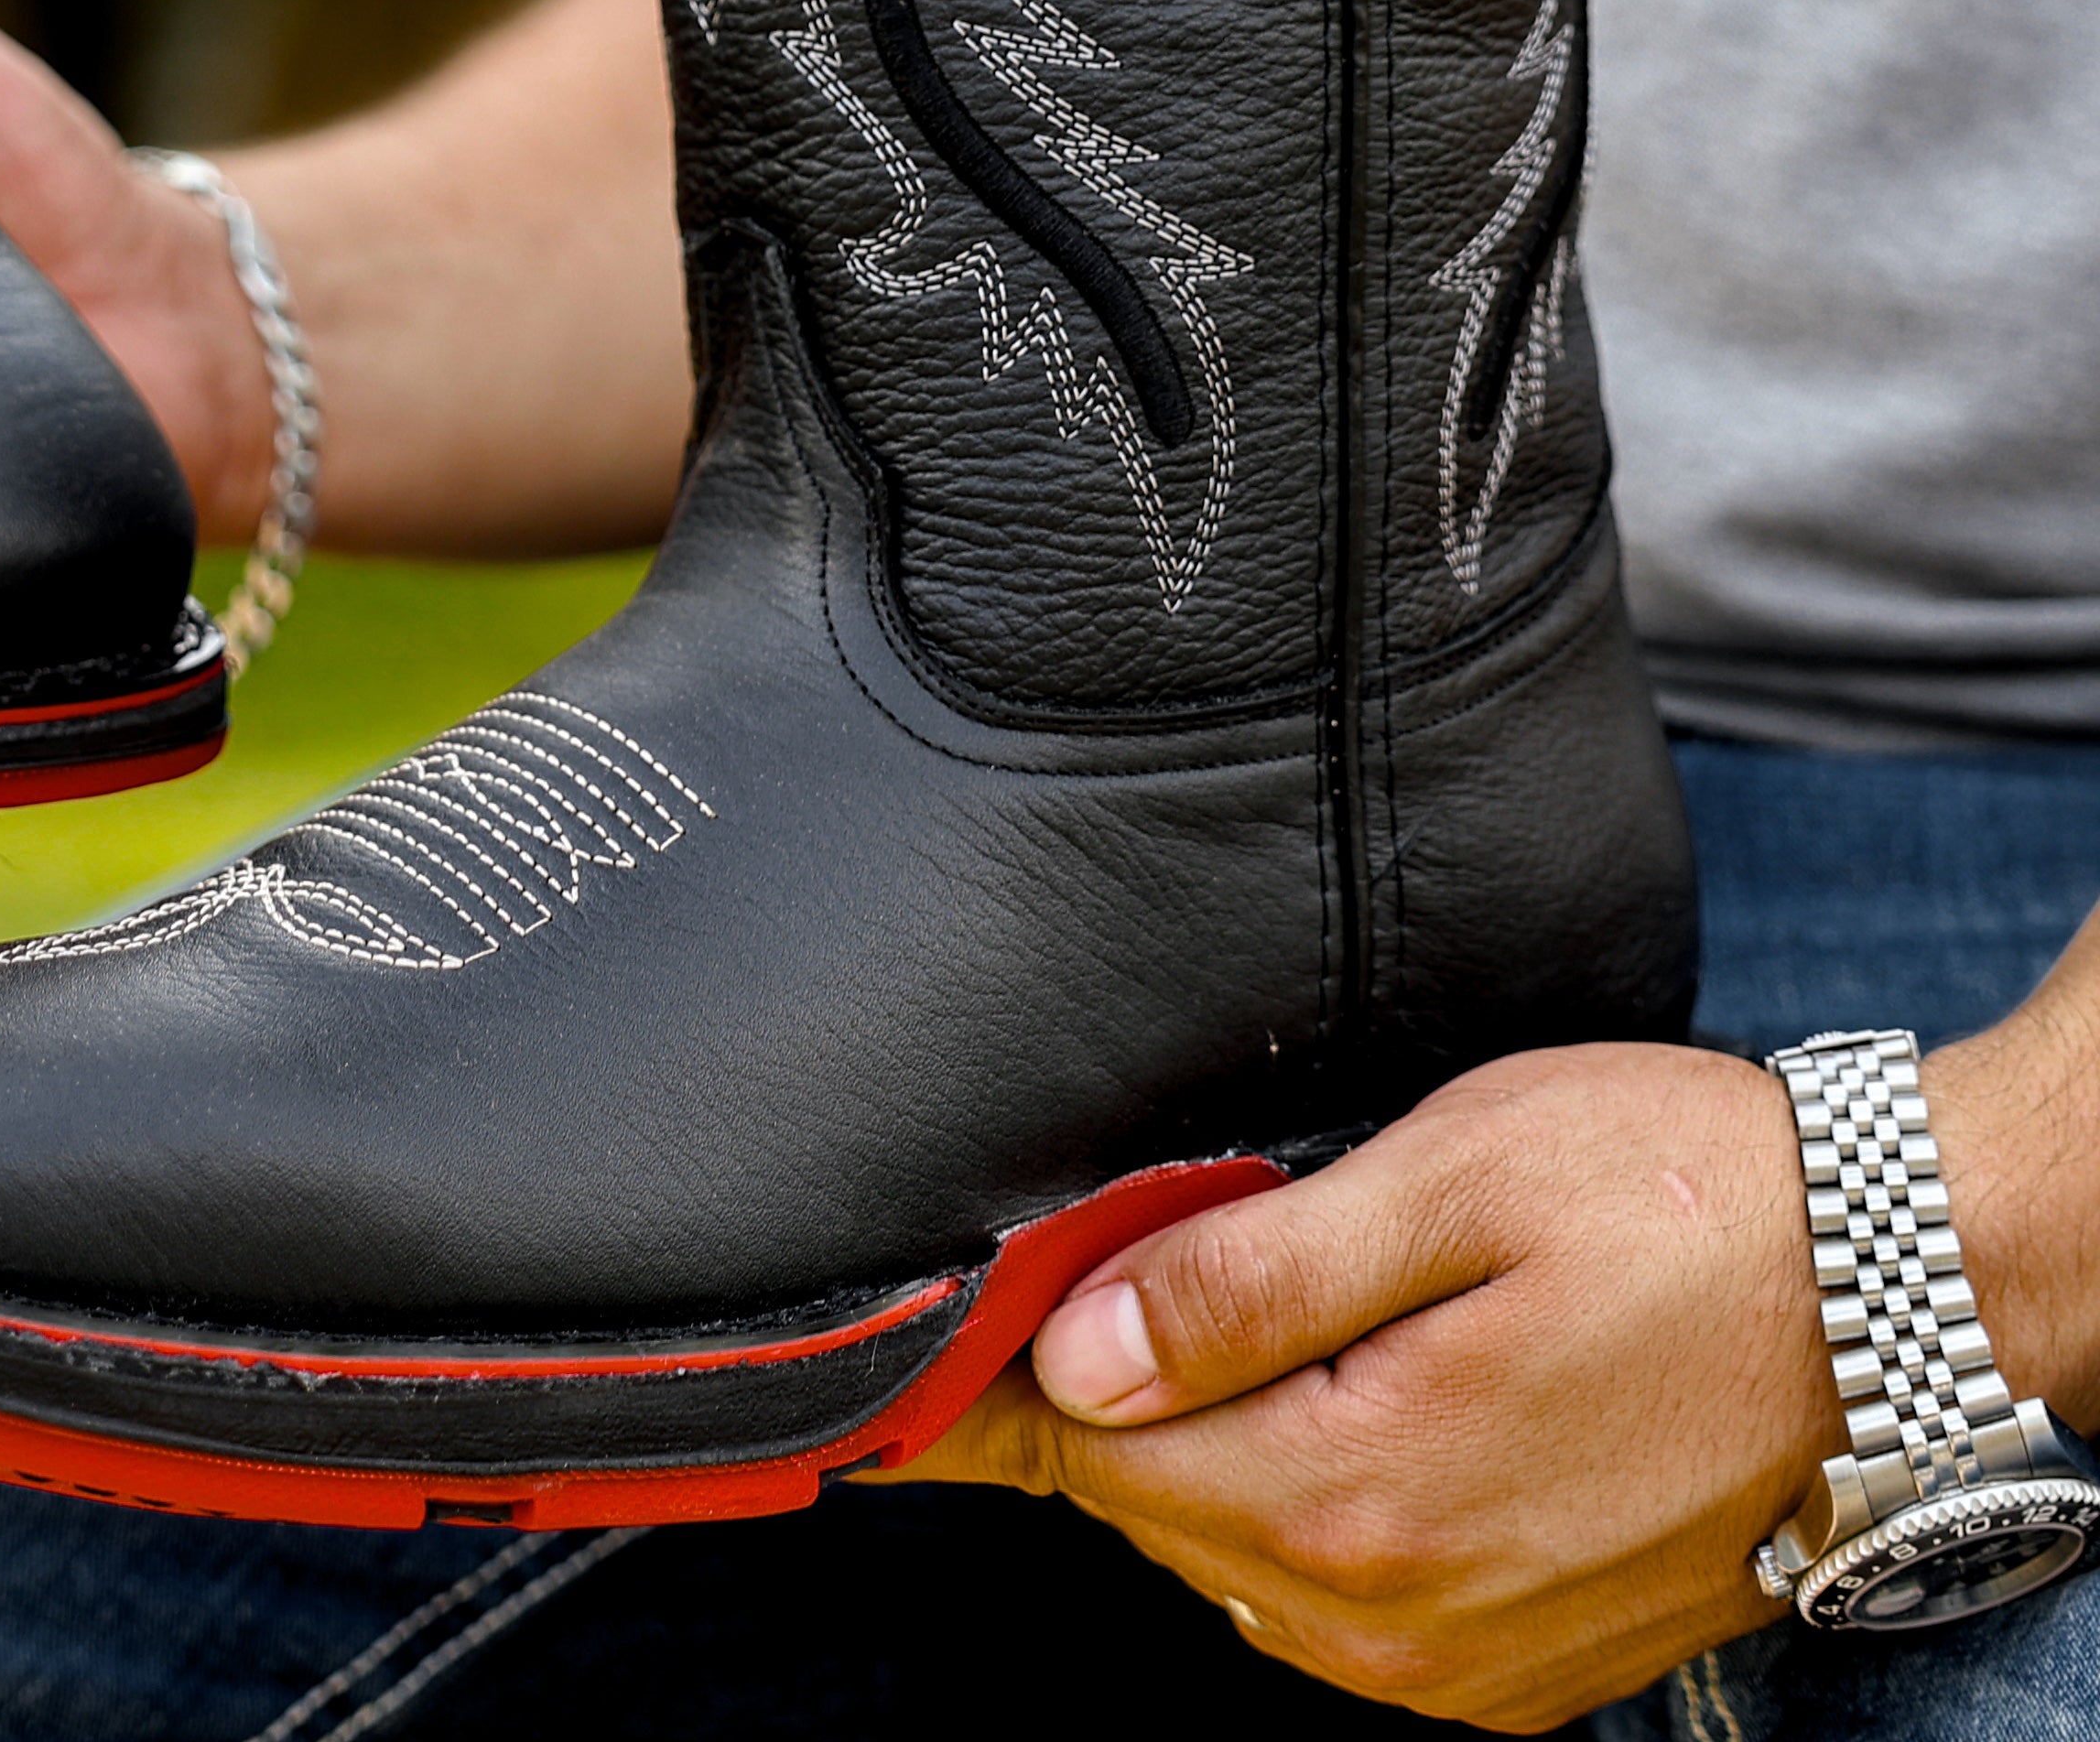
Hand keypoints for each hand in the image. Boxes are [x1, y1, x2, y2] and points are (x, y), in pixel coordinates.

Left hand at [896, 1042, 1832, 1727]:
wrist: (1904, 1293)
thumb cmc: (1683, 1197)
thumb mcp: (1446, 1182)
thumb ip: (1245, 1279)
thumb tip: (1075, 1354)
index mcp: (1364, 1493)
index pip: (1095, 1454)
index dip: (1007, 1373)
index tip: (941, 1328)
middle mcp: (1402, 1619)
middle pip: (1155, 1512)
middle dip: (1104, 1399)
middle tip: (1088, 1271)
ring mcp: (1467, 1663)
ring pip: (1237, 1562)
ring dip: (1201, 1449)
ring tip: (1208, 1318)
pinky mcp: (1520, 1665)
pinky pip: (1337, 1604)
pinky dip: (1292, 1506)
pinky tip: (1317, 1400)